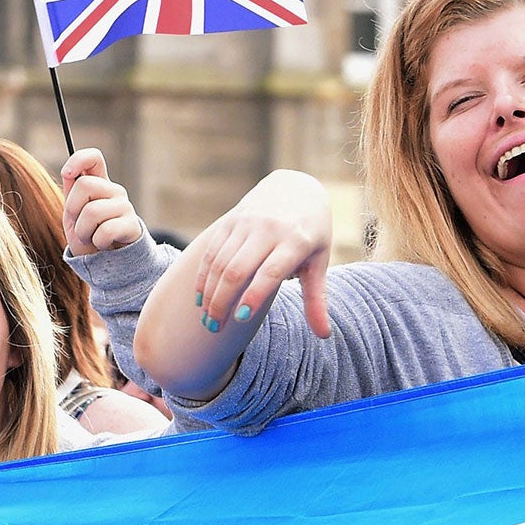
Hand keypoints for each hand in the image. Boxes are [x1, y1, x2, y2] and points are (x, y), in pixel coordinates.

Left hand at [60, 149, 144, 255]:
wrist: (106, 262)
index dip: (78, 160)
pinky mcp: (132, 225)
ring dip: (83, 231)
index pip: (93, 158)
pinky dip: (97, 241)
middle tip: (78, 224)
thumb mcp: (73, 214)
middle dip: (73, 209)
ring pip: (92, 211)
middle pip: (84, 185)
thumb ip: (72, 193)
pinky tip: (102, 244)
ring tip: (90, 237)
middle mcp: (114, 191)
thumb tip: (69, 173)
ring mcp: (125, 206)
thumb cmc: (88, 235)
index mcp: (99, 184)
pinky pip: (106, 230)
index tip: (66, 174)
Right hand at [191, 169, 332, 338]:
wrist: (296, 189)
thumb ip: (316, 299)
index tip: (240, 319)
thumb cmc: (311, 234)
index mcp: (296, 241)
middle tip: (215, 328)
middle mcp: (269, 229)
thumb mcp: (319, 263)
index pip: (271, 272)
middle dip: (222, 302)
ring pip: (220, 263)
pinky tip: (201, 298)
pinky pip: (211, 252)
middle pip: (237, 270)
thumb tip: (324, 335)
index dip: (254, 295)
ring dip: (209, 293)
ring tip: (207, 319)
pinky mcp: (231, 220)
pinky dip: (204, 277)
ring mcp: (247, 223)